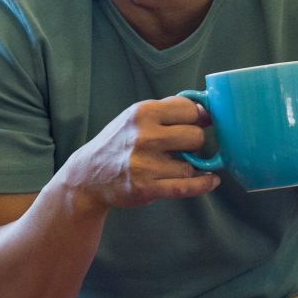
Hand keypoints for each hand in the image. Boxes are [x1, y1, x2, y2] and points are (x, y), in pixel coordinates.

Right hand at [59, 96, 218, 212]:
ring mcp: (145, 163)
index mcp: (142, 113)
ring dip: (189, 166)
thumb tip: (206, 110)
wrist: (88, 175)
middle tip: (183, 147)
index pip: (189, 109)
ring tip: (175, 165)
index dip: (198, 117)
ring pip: (191, 165)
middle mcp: (143, 136)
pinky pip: (186, 186)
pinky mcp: (147, 187)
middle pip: (196, 136)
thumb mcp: (134, 117)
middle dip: (194, 143)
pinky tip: (209, 180)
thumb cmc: (118, 143)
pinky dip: (202, 184)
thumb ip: (167, 110)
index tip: (199, 123)